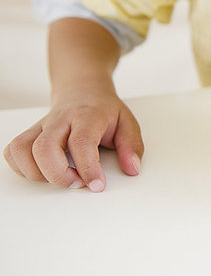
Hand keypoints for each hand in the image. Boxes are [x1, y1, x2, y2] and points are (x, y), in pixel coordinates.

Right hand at [3, 89, 143, 191]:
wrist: (83, 90)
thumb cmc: (103, 110)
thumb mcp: (127, 122)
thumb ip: (132, 146)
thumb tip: (132, 168)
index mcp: (87, 115)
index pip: (81, 142)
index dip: (87, 168)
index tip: (96, 185)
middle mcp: (60, 119)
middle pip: (44, 148)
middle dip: (59, 175)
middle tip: (78, 183)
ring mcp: (41, 126)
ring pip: (22, 150)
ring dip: (38, 174)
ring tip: (62, 177)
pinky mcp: (29, 133)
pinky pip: (13, 151)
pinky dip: (22, 168)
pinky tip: (44, 171)